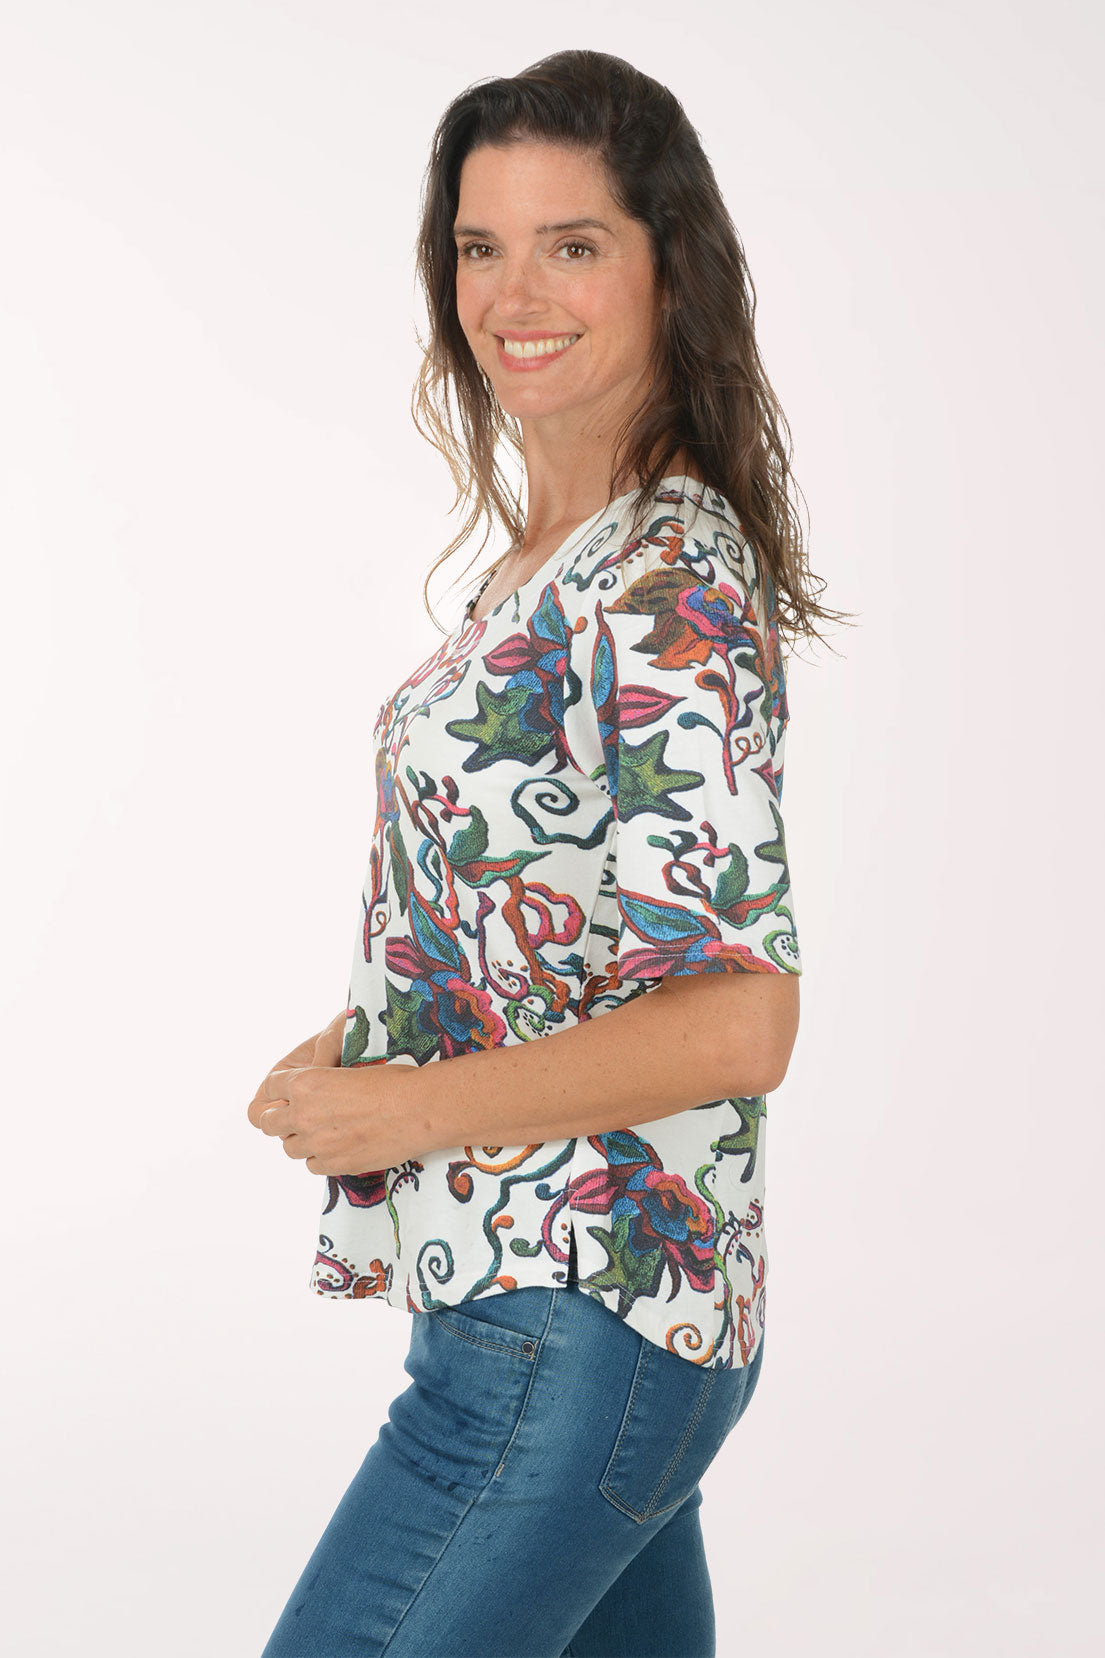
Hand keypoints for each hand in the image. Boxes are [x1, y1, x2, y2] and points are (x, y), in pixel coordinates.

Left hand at [246, 1054, 422, 1176]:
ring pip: (289, 1147)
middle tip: (296, 1117)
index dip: (280, 1090)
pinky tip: (337, 1147)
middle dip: (278, 1119)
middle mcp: (304, 1113)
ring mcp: (318, 1142)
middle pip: (268, 1122)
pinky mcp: (334, 1164)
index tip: (288, 1094)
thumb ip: (321, 1082)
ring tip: (321, 1133)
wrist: (419, 1110)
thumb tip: (311, 1092)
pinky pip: (311, 1165)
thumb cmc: (393, 1082)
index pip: (271, 1086)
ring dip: (300, 1139)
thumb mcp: (349, 1068)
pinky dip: (319, 1157)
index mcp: (306, 1082)